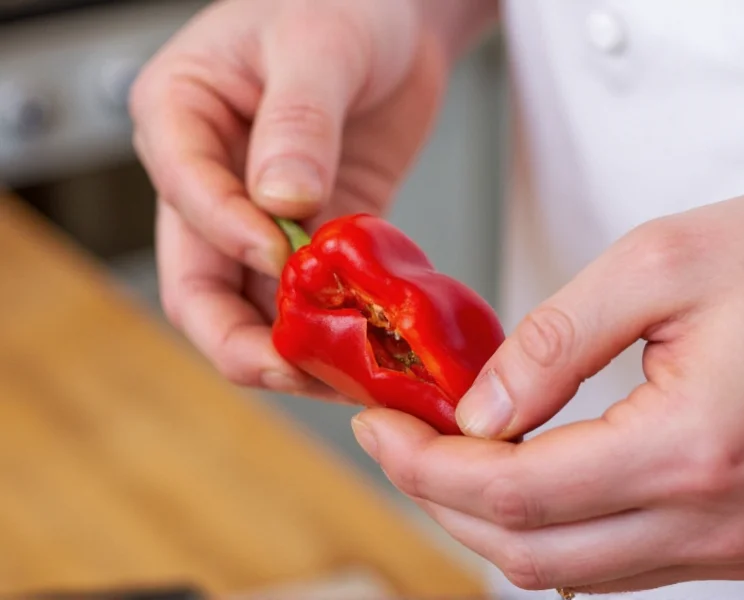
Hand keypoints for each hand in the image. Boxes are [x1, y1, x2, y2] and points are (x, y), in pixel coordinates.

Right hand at [129, 0, 445, 395]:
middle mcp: (208, 180)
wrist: (399, 20)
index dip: (229, 236)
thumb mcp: (318, 45)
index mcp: (179, 119)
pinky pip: (310, 298)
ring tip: (345, 374)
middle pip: (199, 285)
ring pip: (253, 308)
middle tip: (297, 369)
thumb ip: (298, 121)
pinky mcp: (312, 237)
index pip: (184, 196)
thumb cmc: (344, 5)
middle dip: (243, 339)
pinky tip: (367, 350)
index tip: (283, 255)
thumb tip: (280, 203)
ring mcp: (258, 217)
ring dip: (293, 350)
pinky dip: (334, 330)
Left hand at [351, 189, 743, 593]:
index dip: (426, 466)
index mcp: (693, 449)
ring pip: (568, 570)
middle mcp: (714, 524)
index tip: (379, 426)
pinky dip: (551, 525)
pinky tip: (523, 471)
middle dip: (441, 499)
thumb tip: (478, 406)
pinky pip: (615, 560)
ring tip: (445, 453)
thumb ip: (558, 341)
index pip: (514, 492)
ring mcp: (730, 546)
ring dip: (491, 518)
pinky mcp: (739, 541)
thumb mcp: (666, 263)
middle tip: (396, 439)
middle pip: (529, 551)